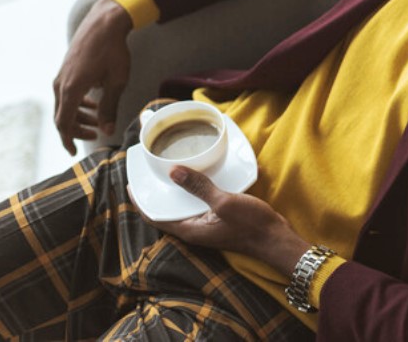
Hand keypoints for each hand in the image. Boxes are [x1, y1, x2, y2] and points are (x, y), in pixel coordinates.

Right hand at [52, 0, 132, 154]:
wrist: (105, 23)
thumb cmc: (114, 51)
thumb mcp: (117, 82)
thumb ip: (110, 108)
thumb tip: (107, 130)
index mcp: (71, 89)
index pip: (63, 123)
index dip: (68, 140)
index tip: (74, 152)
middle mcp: (61, 84)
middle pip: (62, 116)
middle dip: (76, 129)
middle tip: (94, 134)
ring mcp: (61, 75)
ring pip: (64, 104)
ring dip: (79, 115)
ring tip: (98, 120)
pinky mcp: (66, 70)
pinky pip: (67, 93)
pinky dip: (78, 102)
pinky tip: (94, 102)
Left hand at [131, 166, 309, 277]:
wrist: (275, 238)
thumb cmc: (250, 225)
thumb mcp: (224, 203)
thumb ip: (199, 188)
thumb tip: (174, 172)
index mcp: (189, 229)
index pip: (154, 217)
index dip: (141, 202)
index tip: (133, 184)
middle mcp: (194, 229)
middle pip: (167, 211)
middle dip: (159, 193)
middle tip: (152, 172)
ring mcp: (207, 225)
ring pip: (184, 206)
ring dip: (179, 190)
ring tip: (174, 169)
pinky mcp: (219, 219)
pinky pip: (200, 204)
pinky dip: (197, 190)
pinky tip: (203, 176)